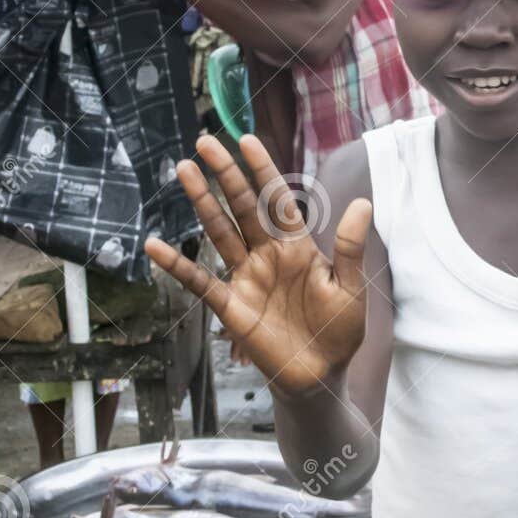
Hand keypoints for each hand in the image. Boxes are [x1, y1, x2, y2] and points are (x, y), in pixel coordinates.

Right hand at [144, 134, 369, 397]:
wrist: (320, 377)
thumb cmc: (338, 331)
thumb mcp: (350, 289)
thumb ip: (349, 248)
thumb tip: (362, 202)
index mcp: (298, 246)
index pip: (278, 200)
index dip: (262, 170)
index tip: (246, 140)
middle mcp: (268, 255)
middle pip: (243, 207)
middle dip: (225, 175)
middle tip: (204, 142)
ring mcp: (247, 278)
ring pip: (220, 232)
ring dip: (202, 202)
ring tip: (183, 171)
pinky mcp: (232, 306)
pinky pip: (199, 281)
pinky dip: (177, 265)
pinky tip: (155, 246)